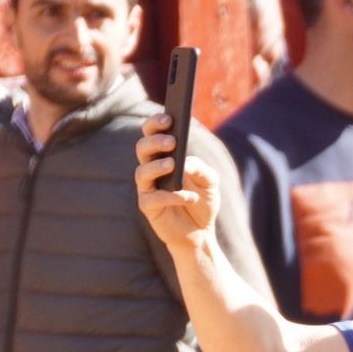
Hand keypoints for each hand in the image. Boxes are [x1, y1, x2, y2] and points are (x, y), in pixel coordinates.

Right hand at [134, 113, 219, 247]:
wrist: (201, 233)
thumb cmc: (203, 202)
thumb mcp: (210, 182)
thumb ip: (201, 168)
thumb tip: (185, 161)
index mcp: (163, 157)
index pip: (151, 134)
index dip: (155, 124)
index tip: (168, 118)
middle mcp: (151, 170)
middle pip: (142, 149)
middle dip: (154, 142)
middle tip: (171, 141)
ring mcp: (148, 188)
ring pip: (141, 172)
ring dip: (157, 166)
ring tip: (174, 164)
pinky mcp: (148, 208)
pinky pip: (153, 198)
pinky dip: (171, 196)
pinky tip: (188, 196)